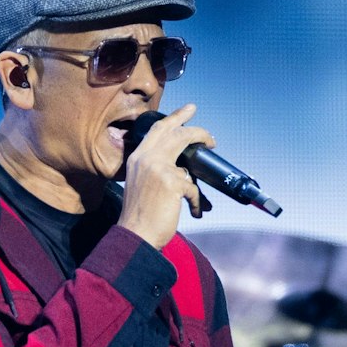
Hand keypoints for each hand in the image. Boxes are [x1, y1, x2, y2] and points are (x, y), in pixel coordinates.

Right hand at [117, 103, 215, 248]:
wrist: (135, 236)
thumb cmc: (140, 215)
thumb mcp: (141, 184)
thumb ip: (156, 170)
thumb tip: (183, 169)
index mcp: (137, 158)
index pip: (157, 130)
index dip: (173, 119)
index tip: (187, 110)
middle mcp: (145, 158)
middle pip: (174, 131)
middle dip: (194, 127)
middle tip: (207, 131)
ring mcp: (158, 168)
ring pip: (186, 147)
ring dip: (202, 149)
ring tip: (211, 156)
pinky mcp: (171, 183)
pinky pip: (194, 188)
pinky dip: (197, 201)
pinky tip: (197, 211)